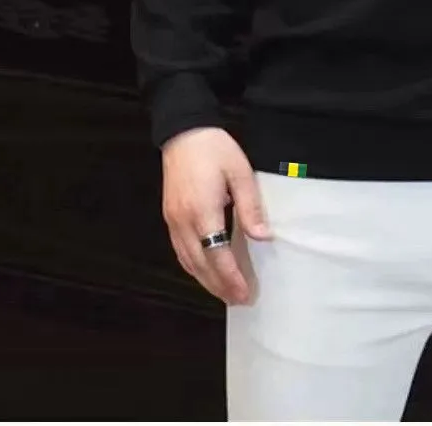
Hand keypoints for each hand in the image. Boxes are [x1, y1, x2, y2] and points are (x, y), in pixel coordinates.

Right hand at [161, 126, 271, 304]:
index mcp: (203, 211)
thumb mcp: (240, 172)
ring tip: (224, 293)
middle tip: (238, 300)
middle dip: (219, 286)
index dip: (231, 277)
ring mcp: (173, 220)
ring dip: (205, 280)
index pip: (218, 254)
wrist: (183, 132)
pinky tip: (204, 271)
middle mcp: (184, 221)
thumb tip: (262, 237)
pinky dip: (193, 266)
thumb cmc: (215, 149)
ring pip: (187, 261)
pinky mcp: (169, 216)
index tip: (245, 293)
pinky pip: (180, 251)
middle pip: (201, 264)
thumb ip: (250, 206)